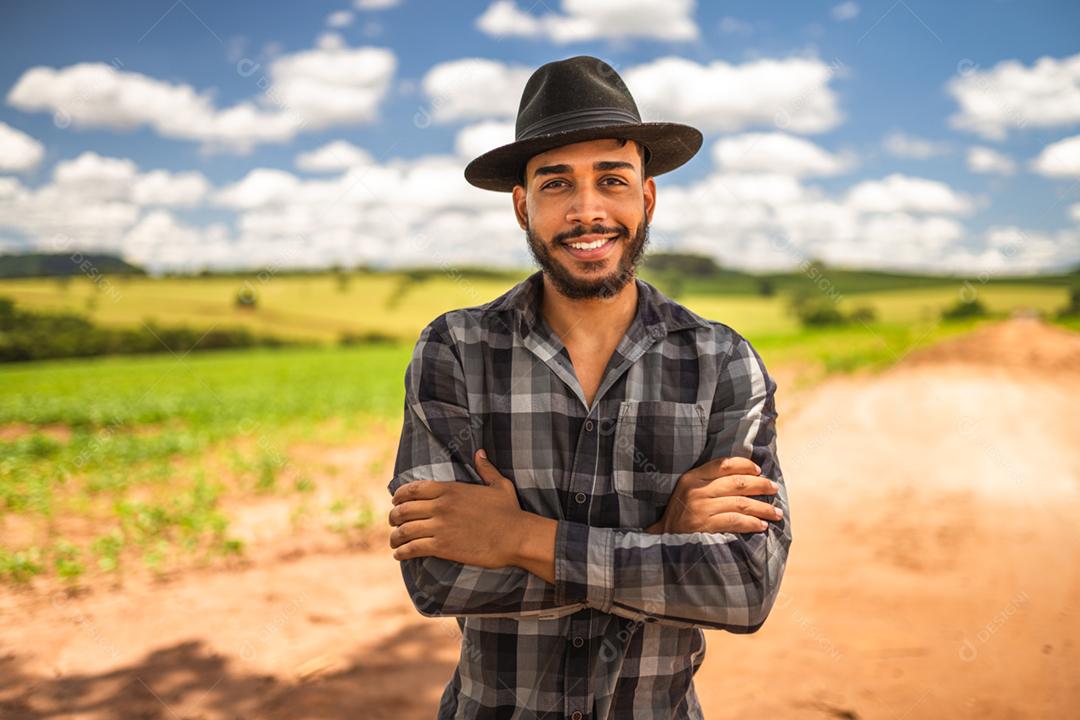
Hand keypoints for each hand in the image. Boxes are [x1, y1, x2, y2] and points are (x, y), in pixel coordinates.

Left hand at [388, 449, 523, 567]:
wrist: (516, 537)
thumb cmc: (510, 511)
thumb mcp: (499, 485)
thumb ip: (486, 469)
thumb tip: (480, 453)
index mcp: (450, 489)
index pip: (413, 489)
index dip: (399, 495)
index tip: (395, 501)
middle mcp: (441, 506)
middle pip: (404, 509)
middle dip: (394, 517)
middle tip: (393, 523)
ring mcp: (440, 527)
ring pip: (404, 530)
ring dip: (395, 537)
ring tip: (394, 542)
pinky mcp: (442, 547)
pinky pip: (412, 548)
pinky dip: (401, 552)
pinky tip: (399, 555)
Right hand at [647, 456, 781, 534]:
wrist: (663, 541)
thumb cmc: (681, 516)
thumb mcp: (688, 492)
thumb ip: (709, 483)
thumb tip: (745, 476)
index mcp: (691, 478)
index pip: (723, 464)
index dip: (744, 465)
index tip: (759, 470)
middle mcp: (696, 491)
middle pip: (737, 483)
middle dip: (760, 485)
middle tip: (774, 488)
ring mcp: (700, 509)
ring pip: (741, 503)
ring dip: (763, 508)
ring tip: (776, 512)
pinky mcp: (706, 526)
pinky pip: (736, 521)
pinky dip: (752, 523)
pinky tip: (762, 526)